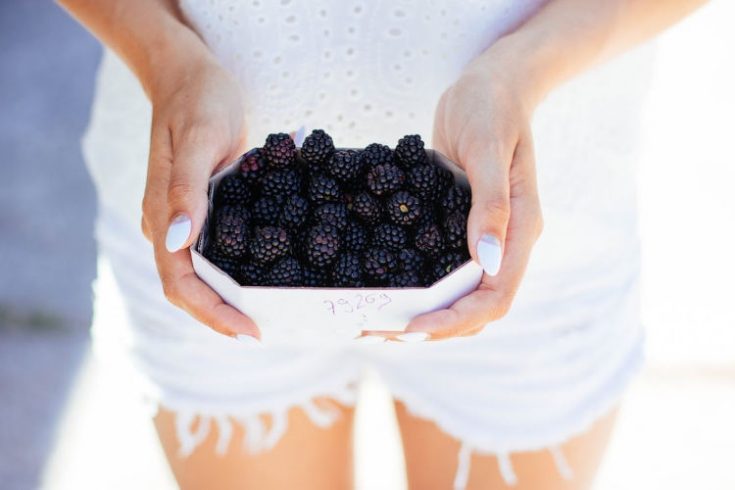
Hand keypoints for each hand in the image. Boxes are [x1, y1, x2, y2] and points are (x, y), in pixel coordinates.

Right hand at [141, 56, 260, 340]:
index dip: (211, 311)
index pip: (178, 281)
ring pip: (195, 276)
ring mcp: (179, 219)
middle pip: (185, 288)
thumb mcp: (200, 137)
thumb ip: (188, 189)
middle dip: (219, 315)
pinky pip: (209, 253)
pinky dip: (229, 275)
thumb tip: (177, 241)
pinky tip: (257, 279)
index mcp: (161, 213)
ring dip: (223, 301)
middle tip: (260, 331)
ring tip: (260, 316)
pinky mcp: (197, 209)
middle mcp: (166, 224)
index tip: (248, 329)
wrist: (187, 74)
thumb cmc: (197, 98)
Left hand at [367, 58, 543, 341]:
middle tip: (385, 332)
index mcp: (521, 230)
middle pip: (477, 308)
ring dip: (425, 315)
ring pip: (460, 296)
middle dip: (435, 327)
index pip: (496, 296)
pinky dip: (419, 288)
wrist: (492, 84)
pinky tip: (387, 289)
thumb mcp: (488, 149)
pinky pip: (443, 270)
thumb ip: (490, 206)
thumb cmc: (491, 107)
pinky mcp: (461, 227)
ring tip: (381, 323)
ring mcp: (484, 238)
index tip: (414, 326)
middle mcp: (505, 243)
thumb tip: (487, 263)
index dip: (457, 319)